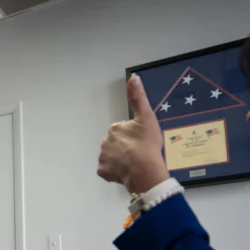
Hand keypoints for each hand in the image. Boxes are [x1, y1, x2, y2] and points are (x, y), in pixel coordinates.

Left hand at [97, 75, 169, 193]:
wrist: (144, 170)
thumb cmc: (147, 144)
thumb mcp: (146, 117)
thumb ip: (138, 97)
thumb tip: (133, 78)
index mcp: (115, 128)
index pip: (123, 130)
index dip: (133, 135)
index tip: (141, 141)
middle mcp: (105, 141)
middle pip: (116, 143)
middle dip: (125, 147)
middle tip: (138, 153)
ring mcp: (103, 157)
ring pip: (111, 156)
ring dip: (120, 159)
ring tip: (133, 164)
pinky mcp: (103, 171)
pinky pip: (108, 170)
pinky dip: (115, 172)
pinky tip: (126, 172)